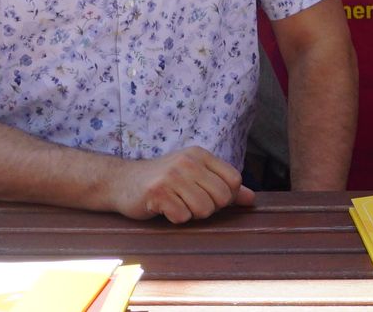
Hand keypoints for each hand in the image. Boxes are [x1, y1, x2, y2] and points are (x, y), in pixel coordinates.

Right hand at [108, 146, 254, 222]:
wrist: (121, 182)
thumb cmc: (163, 180)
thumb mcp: (194, 175)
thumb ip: (223, 185)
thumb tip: (251, 199)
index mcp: (200, 155)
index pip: (233, 179)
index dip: (227, 196)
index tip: (211, 198)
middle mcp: (188, 162)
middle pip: (221, 197)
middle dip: (210, 208)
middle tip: (191, 203)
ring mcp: (171, 176)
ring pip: (204, 209)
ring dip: (192, 214)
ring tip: (178, 205)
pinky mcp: (157, 193)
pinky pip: (182, 216)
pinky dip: (176, 218)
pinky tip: (165, 209)